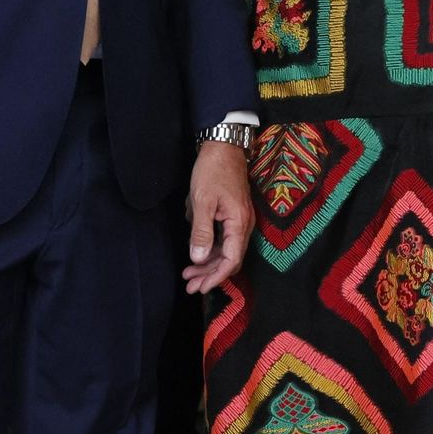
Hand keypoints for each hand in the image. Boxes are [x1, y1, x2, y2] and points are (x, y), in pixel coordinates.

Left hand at [181, 142, 252, 294]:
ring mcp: (240, 219)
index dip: (216, 277)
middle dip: (210, 274)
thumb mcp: (202, 201)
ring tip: (188, 274)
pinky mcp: (233, 214)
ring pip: (226, 250)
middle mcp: (244, 224)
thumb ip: (201, 231)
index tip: (200, 288)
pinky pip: (224, 239)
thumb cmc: (212, 171)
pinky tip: (195, 250)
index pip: (231, 260)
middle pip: (230, 259)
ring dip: (208, 263)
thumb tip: (198, 259)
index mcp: (239, 222)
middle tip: (189, 286)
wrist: (223, 146)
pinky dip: (210, 248)